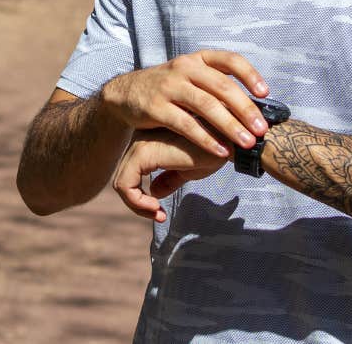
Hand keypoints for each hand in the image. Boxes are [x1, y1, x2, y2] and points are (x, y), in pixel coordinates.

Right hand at [99, 50, 269, 157]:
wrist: (126, 93)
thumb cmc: (169, 88)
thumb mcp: (190, 76)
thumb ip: (217, 84)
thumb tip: (255, 102)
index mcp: (197, 59)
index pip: (229, 60)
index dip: (249, 75)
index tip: (265, 93)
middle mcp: (184, 68)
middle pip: (221, 87)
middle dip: (245, 109)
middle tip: (262, 129)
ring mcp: (169, 87)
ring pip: (206, 105)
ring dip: (230, 126)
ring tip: (247, 143)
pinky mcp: (156, 108)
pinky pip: (185, 124)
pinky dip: (205, 139)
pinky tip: (220, 151)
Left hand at [113, 129, 228, 221]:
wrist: (230, 143)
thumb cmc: (214, 152)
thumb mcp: (187, 168)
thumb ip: (169, 178)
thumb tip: (154, 192)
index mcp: (149, 138)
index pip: (132, 172)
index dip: (140, 196)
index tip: (159, 211)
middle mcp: (140, 136)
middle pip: (123, 177)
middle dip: (138, 203)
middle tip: (159, 215)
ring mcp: (140, 143)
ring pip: (121, 183)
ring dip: (137, 205)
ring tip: (158, 213)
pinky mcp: (143, 152)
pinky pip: (125, 185)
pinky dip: (136, 202)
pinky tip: (156, 208)